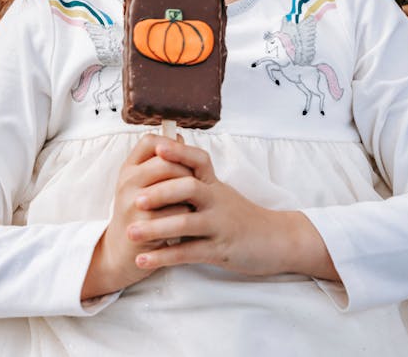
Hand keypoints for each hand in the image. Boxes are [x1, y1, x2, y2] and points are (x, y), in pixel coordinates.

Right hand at [81, 134, 191, 299]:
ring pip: (176, 184)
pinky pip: (179, 210)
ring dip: (190, 192)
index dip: (171, 145)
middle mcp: (127, 182)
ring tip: (192, 200)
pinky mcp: (145, 226)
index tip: (183, 158)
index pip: (150, 141)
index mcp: (128, 168)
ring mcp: (134, 203)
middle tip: (196, 182)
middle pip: (165, 161)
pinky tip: (186, 219)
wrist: (121, 253)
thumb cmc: (139, 214)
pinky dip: (188, 213)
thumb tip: (180, 137)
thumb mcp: (142, 184)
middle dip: (187, 170)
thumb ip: (159, 162)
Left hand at [127, 140, 338, 281]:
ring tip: (131, 233)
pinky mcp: (221, 249)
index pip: (198, 160)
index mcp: (214, 183)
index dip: (178, 152)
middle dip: (161, 193)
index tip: (157, 147)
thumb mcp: (220, 191)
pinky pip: (189, 252)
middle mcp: (217, 199)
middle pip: (189, 188)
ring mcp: (220, 225)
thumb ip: (197, 177)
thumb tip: (170, 150)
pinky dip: (164, 256)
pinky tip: (144, 260)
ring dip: (156, 228)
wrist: (276, 239)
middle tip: (135, 200)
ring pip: (186, 222)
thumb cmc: (240, 214)